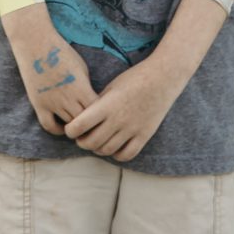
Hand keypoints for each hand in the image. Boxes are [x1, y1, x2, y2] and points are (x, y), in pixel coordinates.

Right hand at [6, 11, 97, 134]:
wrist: (36, 44)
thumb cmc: (62, 52)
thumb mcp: (81, 67)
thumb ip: (86, 87)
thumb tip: (90, 103)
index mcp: (81, 86)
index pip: (96, 110)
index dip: (101, 114)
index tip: (103, 114)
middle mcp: (67, 98)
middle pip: (84, 121)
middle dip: (90, 123)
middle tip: (94, 124)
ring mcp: (52, 103)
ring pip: (69, 125)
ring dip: (75, 126)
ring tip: (81, 126)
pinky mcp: (39, 105)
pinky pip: (49, 126)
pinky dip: (57, 130)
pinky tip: (63, 128)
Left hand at [63, 55, 179, 162]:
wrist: (163, 77)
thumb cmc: (135, 78)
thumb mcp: (112, 86)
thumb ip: (98, 104)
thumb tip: (83, 120)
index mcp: (108, 104)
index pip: (80, 125)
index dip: (71, 130)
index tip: (71, 128)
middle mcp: (118, 119)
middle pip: (91, 142)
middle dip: (82, 142)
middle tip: (81, 138)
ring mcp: (132, 129)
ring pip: (107, 151)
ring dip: (97, 149)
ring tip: (96, 141)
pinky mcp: (144, 135)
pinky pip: (126, 155)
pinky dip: (116, 155)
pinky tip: (114, 147)